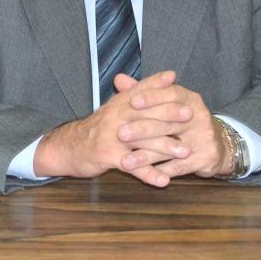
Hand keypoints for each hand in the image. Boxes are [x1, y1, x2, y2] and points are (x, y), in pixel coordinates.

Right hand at [34, 71, 193, 186]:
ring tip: (186, 152)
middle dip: (169, 114)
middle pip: (144, 113)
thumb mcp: (113, 109)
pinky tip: (164, 181)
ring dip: (165, 147)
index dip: (156, 84)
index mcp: (117, 105)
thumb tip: (162, 78)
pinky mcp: (108, 156)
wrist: (68, 147)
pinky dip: (149, 174)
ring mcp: (111, 137)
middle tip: (192, 116)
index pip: (138, 91)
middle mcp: (114, 117)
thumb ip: (134, 95)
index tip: (176, 81)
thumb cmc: (98, 129)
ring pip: (142, 141)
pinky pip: (132, 166)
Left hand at [115, 74, 231, 179]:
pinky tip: (142, 175)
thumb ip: (142, 91)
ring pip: (170, 147)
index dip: (152, 97)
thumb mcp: (166, 103)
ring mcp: (204, 138)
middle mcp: (199, 116)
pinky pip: (178, 167)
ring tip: (125, 162)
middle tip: (120, 134)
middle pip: (168, 122)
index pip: (171, 94)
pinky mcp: (206, 158)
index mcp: (189, 98)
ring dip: (146, 156)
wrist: (215, 145)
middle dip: (142, 129)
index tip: (132, 101)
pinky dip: (159, 172)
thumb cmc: (182, 121)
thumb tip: (118, 79)